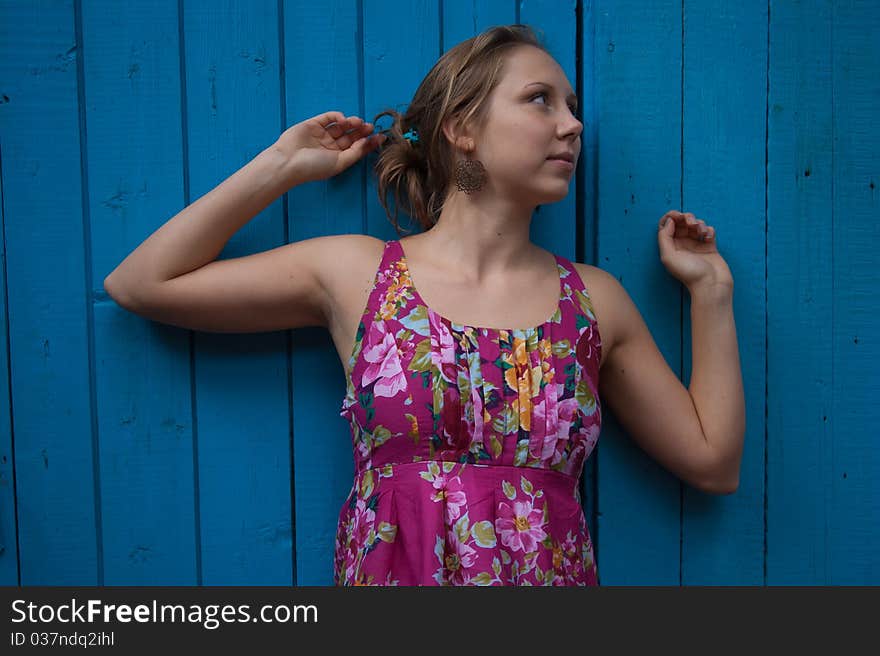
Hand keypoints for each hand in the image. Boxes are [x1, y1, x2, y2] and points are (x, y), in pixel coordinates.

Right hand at [273, 111, 387, 183]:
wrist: (288, 161)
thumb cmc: (314, 167)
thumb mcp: (340, 163)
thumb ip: (356, 152)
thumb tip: (370, 141)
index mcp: (338, 158)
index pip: (357, 148)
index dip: (369, 142)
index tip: (382, 137)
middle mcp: (331, 147)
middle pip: (352, 136)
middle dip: (362, 131)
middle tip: (371, 126)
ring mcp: (322, 135)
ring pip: (342, 126)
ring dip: (352, 123)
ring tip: (358, 122)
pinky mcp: (313, 124)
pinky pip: (329, 117)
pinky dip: (338, 116)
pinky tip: (344, 119)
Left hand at [657, 210, 732, 291]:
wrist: (711, 284)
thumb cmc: (689, 273)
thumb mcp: (668, 256)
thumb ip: (664, 237)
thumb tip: (669, 222)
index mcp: (670, 247)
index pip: (666, 226)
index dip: (670, 217)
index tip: (677, 216)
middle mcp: (682, 245)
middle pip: (681, 222)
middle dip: (686, 218)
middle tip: (691, 223)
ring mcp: (696, 245)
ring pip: (695, 224)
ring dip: (698, 223)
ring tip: (700, 232)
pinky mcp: (709, 246)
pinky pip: (708, 230)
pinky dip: (708, 230)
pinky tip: (708, 237)